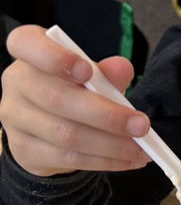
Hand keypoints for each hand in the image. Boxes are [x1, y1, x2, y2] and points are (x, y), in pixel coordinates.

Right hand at [0, 25, 150, 177]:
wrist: (45, 129)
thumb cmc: (72, 89)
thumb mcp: (90, 75)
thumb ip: (106, 72)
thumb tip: (123, 68)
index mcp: (28, 51)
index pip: (26, 44)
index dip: (55, 57)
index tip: (87, 71)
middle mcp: (16, 82)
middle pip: (58, 99)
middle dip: (107, 115)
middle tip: (141, 126)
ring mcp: (15, 118)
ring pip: (66, 135)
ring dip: (112, 145)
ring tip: (142, 149)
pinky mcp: (24, 149)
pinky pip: (69, 158)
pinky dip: (105, 160)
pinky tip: (128, 160)